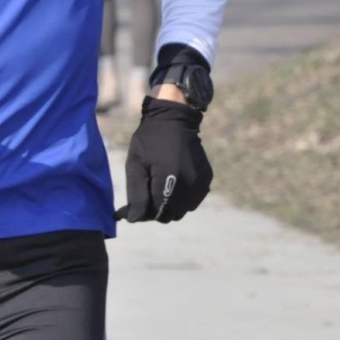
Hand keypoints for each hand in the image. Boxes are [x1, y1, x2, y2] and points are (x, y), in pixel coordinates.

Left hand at [116, 98, 212, 222]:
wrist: (175, 119)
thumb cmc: (149, 141)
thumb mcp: (135, 165)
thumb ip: (136, 195)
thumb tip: (134, 220)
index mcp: (169, 180)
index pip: (155, 213)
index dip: (142, 212)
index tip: (132, 205)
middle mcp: (188, 184)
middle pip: (169, 215)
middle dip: (156, 210)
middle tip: (146, 193)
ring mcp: (200, 182)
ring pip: (182, 211)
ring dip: (170, 206)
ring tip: (160, 187)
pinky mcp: (206, 179)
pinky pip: (193, 201)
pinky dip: (182, 199)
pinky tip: (174, 183)